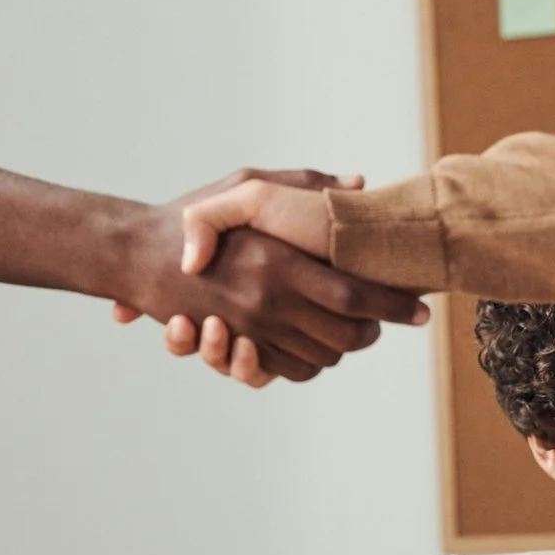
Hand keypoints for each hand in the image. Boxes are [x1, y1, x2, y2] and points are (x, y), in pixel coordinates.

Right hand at [108, 170, 427, 385]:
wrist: (133, 253)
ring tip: (356, 330)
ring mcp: (248, 330)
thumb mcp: (246, 185)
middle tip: (387, 321)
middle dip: (373, 332)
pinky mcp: (231, 346)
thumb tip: (357, 184)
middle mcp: (266, 303)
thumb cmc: (189, 214)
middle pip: (344, 335)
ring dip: (343, 348)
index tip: (420, 309)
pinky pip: (285, 370)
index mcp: (276, 262)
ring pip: (319, 357)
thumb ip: (304, 184)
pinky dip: (307, 363)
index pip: (353, 294)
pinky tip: (316, 344)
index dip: (392, 305)